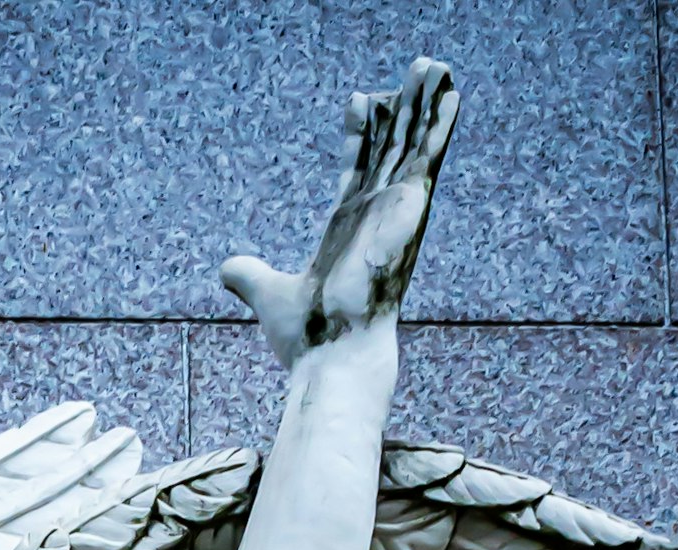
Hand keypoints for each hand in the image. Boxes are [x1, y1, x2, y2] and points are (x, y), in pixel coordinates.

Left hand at [223, 58, 458, 358]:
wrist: (332, 355)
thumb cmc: (308, 340)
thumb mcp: (268, 294)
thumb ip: (249, 275)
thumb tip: (227, 270)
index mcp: (348, 228)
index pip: (358, 168)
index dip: (362, 133)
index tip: (364, 99)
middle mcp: (377, 216)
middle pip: (392, 148)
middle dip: (403, 111)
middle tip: (414, 73)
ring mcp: (396, 211)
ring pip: (414, 145)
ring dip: (427, 106)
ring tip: (436, 66)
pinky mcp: (410, 210)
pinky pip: (429, 158)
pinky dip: (440, 126)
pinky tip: (450, 94)